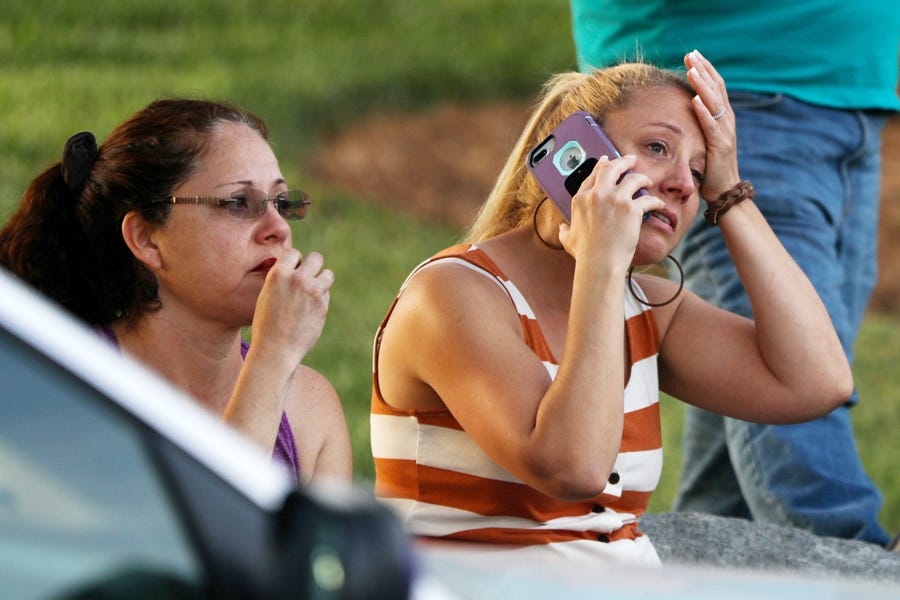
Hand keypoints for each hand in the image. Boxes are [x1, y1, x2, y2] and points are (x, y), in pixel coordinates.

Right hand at [251, 248, 333, 369]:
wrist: (275, 349)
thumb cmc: (267, 323)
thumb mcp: (267, 294)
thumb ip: (282, 279)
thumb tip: (299, 267)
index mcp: (278, 274)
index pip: (294, 253)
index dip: (295, 262)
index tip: (293, 272)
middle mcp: (297, 279)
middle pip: (316, 258)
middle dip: (313, 266)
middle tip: (307, 278)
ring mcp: (313, 292)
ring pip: (328, 274)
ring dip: (322, 280)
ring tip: (311, 293)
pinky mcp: (323, 305)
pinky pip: (326, 293)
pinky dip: (320, 299)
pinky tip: (309, 311)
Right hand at [558, 154, 663, 267]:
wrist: (599, 263)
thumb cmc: (584, 254)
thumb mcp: (568, 239)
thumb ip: (565, 230)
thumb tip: (562, 229)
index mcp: (581, 200)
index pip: (592, 176)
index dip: (600, 166)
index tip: (606, 161)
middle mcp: (597, 195)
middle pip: (611, 168)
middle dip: (623, 161)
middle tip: (631, 159)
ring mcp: (615, 200)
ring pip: (633, 178)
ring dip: (642, 177)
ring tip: (647, 180)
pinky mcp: (632, 209)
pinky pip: (648, 199)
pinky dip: (655, 201)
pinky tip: (659, 204)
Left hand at [684, 50, 740, 198]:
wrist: (724, 189)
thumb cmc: (710, 166)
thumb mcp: (705, 139)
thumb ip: (699, 123)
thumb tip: (685, 107)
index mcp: (723, 117)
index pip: (716, 86)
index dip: (705, 69)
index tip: (693, 55)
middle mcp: (727, 121)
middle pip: (717, 88)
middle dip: (703, 70)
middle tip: (691, 54)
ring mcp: (725, 133)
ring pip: (715, 103)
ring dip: (702, 85)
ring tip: (692, 70)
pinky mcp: (720, 147)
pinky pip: (711, 126)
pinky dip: (704, 112)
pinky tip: (695, 100)